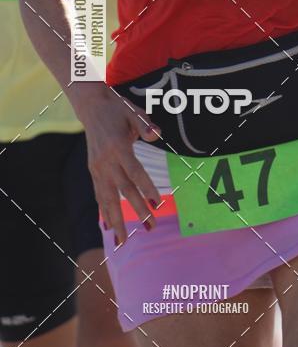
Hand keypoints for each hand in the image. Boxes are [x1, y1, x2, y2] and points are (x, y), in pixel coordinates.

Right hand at [78, 90, 161, 245]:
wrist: (91, 105)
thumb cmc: (117, 108)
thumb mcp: (134, 111)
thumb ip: (145, 125)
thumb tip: (157, 134)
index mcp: (118, 146)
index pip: (135, 172)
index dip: (146, 189)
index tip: (157, 205)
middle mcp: (106, 160)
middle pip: (123, 190)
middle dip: (137, 211)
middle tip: (151, 228)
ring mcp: (97, 167)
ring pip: (107, 198)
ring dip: (116, 220)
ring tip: (123, 241)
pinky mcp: (93, 170)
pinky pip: (98, 194)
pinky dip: (103, 211)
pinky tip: (108, 227)